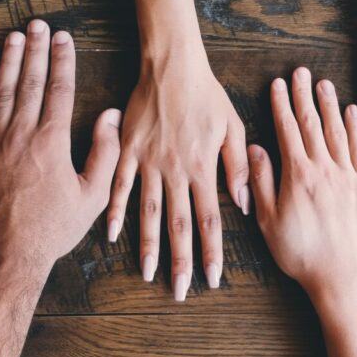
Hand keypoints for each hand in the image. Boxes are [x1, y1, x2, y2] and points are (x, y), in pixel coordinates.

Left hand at [0, 20, 121, 266]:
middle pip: (29, 81)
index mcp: (51, 141)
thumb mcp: (92, 196)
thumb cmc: (51, 229)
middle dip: (36, 49)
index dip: (62, 59)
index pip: (58, 89)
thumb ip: (105, 153)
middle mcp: (20, 134)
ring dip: (9, 60)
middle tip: (39, 24)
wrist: (4, 255)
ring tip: (15, 35)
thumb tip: (109, 116)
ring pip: (1, 90)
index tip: (65, 37)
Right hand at [107, 44, 248, 300]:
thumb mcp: (232, 126)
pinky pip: (120, 185)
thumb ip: (237, 166)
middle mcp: (176, 171)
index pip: (210, 219)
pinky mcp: (128, 150)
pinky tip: (112, 233)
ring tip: (147, 272)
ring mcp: (149, 162)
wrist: (172, 66)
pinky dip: (115, 210)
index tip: (212, 278)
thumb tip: (244, 203)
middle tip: (180, 290)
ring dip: (148, 245)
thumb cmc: (206, 94)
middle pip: (179, 224)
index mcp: (203, 167)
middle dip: (181, 260)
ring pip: (148, 212)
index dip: (212, 251)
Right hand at [248, 67, 356, 296]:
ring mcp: (348, 177)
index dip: (281, 104)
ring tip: (324, 84)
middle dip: (304, 96)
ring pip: (338, 132)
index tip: (278, 84)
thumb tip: (254, 148)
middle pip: (313, 124)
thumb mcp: (268, 221)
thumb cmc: (301, 253)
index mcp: (298, 175)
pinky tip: (353, 113)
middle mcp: (325, 170)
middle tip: (301, 72)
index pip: (288, 130)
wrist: (343, 278)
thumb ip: (260, 182)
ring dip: (330, 106)